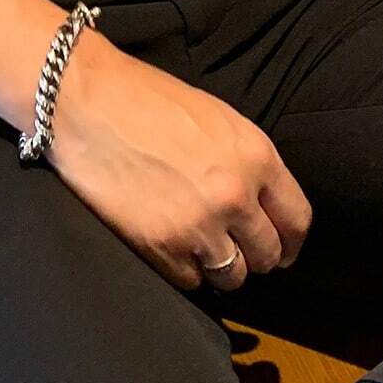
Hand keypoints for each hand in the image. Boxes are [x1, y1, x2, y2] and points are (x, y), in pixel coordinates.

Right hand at [47, 31, 312, 292]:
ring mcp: (198, 224)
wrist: (85, 101)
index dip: (290, 241)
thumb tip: (260, 204)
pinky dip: (184, 270)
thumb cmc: (147, 100)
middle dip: (254, 256)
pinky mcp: (160, 245)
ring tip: (199, 249)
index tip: (281, 250)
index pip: (296, 219)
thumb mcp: (217, 119)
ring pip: (232, 276)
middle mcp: (235, 195)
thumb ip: (246, 163)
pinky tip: (169, 246)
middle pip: (267, 254)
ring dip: (219, 267)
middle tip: (235, 250)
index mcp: (256, 156)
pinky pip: (190, 282)